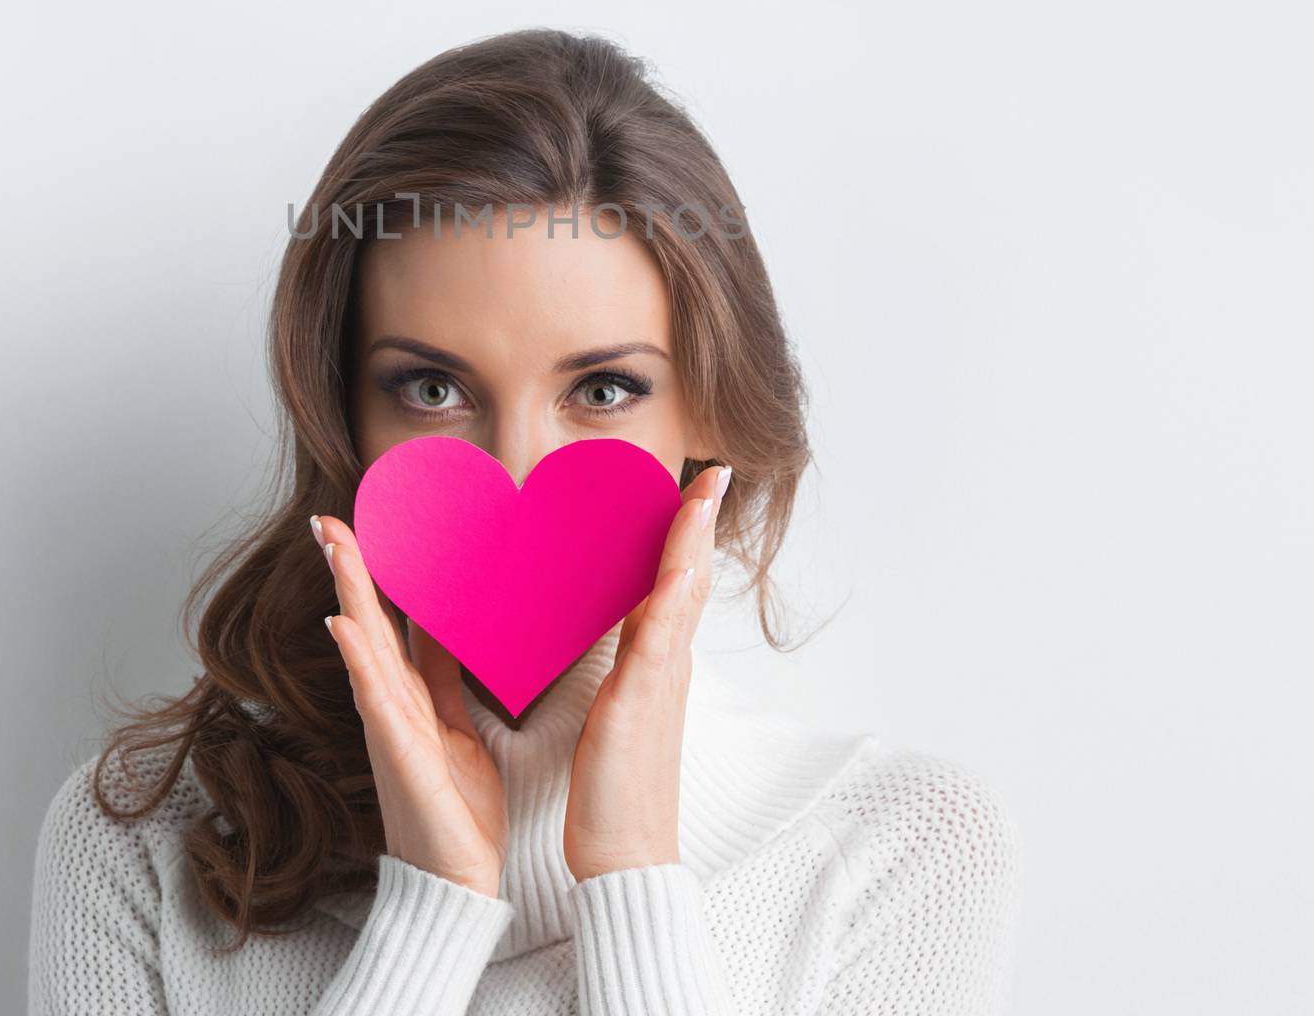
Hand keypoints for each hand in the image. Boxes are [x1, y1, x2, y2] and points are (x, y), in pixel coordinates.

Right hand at [313, 513, 507, 897]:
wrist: (457, 887)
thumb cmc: (457, 813)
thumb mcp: (458, 729)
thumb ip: (445, 681)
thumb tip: (443, 629)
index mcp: (410, 698)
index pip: (389, 622)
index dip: (375, 574)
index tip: (364, 525)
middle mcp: (391, 706)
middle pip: (365, 622)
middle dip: (347, 569)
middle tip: (327, 518)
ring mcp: (389, 728)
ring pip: (364, 647)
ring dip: (347, 594)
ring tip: (334, 545)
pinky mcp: (399, 755)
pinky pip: (377, 698)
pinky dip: (358, 658)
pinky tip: (344, 622)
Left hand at [562, 462, 730, 882]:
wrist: (626, 855)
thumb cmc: (615, 789)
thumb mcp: (620, 707)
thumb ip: (627, 662)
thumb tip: (623, 620)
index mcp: (658, 662)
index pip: (677, 582)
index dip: (687, 534)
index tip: (695, 487)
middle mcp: (667, 664)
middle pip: (691, 577)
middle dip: (700, 521)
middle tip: (712, 472)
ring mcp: (660, 681)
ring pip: (682, 596)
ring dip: (692, 540)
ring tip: (702, 491)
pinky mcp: (641, 703)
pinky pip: (660, 641)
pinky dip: (673, 598)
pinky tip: (680, 566)